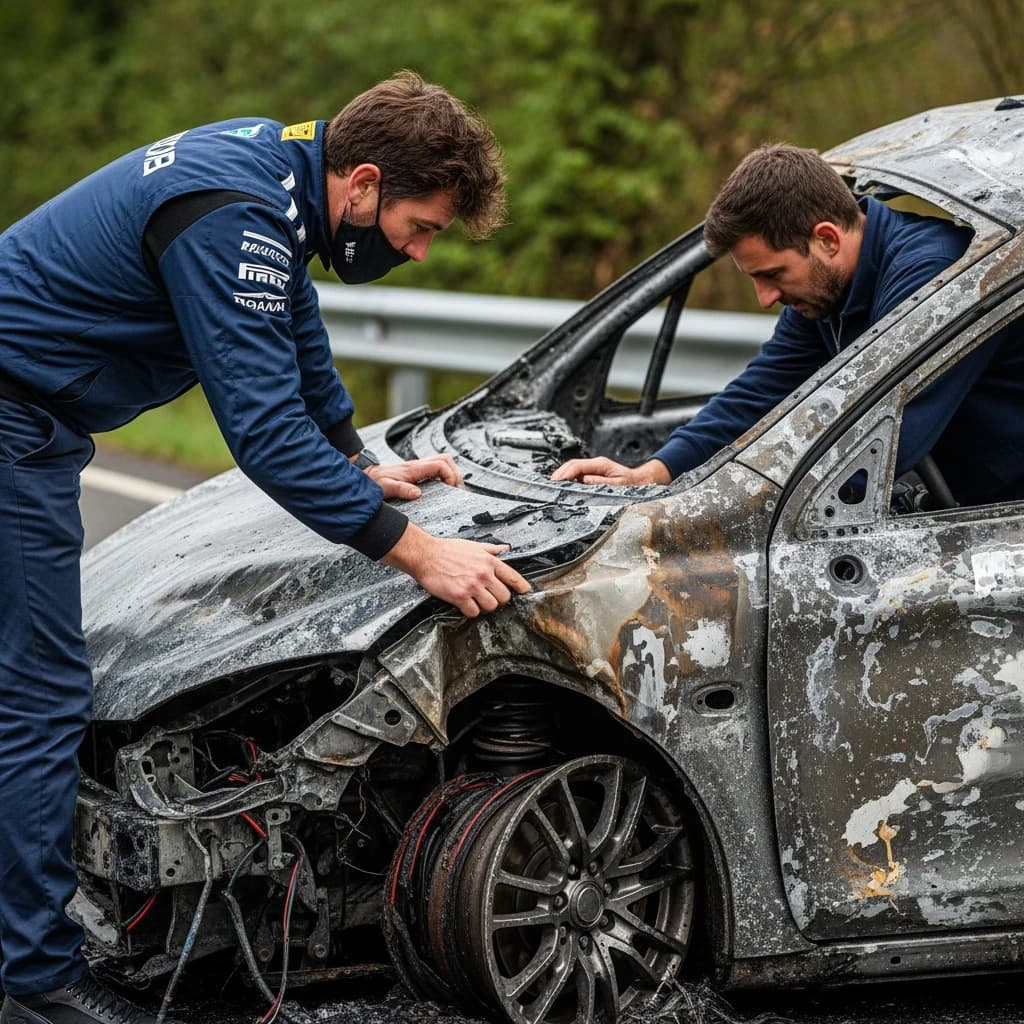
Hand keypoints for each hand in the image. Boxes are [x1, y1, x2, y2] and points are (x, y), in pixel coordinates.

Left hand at [364, 454, 461, 499]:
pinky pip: (437, 469)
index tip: (451, 488)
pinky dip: (445, 476)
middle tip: (456, 489)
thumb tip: (417, 493)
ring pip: (443, 462)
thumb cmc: (375, 482)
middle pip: (446, 459)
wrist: (368, 477)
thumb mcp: (386, 488)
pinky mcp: (418, 472)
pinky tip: (443, 488)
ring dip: (452, 473)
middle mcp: (418, 465)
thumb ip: (401, 489)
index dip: (451, 475)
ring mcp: (419, 467)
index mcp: (414, 469)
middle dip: (456, 473)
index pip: (441, 464)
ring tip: (452, 489)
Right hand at [382, 523, 531, 616]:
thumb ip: (491, 549)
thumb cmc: (447, 550)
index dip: (521, 587)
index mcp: (489, 561)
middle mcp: (483, 574)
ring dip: (485, 606)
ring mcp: (472, 586)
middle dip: (499, 599)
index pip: (513, 577)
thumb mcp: (473, 545)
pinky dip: (470, 611)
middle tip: (490, 597)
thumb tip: (505, 549)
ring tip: (476, 601)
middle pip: (504, 597)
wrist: (426, 555)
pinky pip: (473, 612)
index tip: (524, 592)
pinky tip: (465, 604)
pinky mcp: (459, 597)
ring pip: (491, 606)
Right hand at [551, 456, 671, 486]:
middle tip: (549, 485)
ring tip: (553, 487)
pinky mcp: (592, 474)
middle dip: (559, 474)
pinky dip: (568, 480)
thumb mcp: (618, 485)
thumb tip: (585, 482)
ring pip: (572, 470)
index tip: (557, 481)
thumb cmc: (632, 484)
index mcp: (601, 464)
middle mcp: (595, 464)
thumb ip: (601, 483)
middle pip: (571, 466)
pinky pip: (577, 475)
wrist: (641, 483)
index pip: (577, 465)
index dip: (565, 473)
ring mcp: (593, 469)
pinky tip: (563, 487)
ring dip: (562, 477)